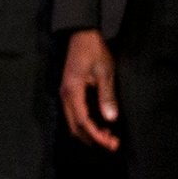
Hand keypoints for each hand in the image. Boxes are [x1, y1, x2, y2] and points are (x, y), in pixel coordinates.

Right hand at [60, 29, 119, 150]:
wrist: (81, 34)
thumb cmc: (94, 51)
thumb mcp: (105, 72)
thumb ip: (107, 96)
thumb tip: (111, 119)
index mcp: (73, 91)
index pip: (83, 122)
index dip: (97, 136)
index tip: (112, 144)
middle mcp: (65, 95)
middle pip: (75, 126)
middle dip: (93, 139)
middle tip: (113, 144)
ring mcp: (65, 93)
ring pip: (73, 122)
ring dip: (89, 133)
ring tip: (109, 136)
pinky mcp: (69, 92)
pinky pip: (74, 115)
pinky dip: (86, 124)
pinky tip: (100, 124)